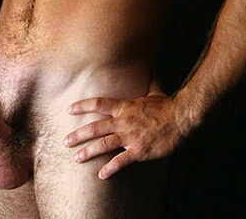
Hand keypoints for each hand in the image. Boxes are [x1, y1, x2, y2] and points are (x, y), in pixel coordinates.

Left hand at [63, 92, 181, 179]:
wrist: (180, 118)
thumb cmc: (166, 105)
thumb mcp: (152, 92)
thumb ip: (144, 84)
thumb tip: (146, 69)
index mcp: (125, 106)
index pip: (98, 104)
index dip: (83, 106)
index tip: (69, 109)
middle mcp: (123, 121)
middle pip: (96, 127)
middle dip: (79, 134)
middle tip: (65, 141)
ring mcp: (130, 136)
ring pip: (104, 144)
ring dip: (88, 151)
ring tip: (76, 158)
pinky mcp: (138, 150)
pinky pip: (121, 161)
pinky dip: (110, 168)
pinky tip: (101, 175)